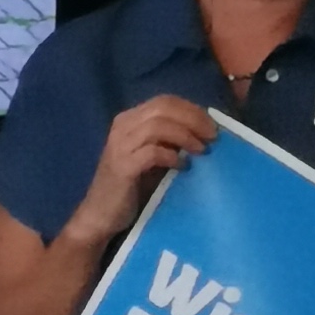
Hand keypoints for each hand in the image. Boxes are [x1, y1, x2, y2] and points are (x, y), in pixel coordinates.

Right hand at [70, 95, 215, 246]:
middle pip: (163, 108)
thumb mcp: (152, 156)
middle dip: (193, 119)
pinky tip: (183, 167)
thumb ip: (170, 140)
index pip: (164, 100)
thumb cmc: (131, 186)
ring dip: (186, 135)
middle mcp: (122, 126)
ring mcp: (120, 146)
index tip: (212, 125)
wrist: (101, 214)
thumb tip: (203, 131)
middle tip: (213, 136)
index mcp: (129, 119)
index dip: (192, 109)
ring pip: (158, 125)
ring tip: (201, 150)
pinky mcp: (122, 166)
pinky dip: (173, 156)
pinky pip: (153, 152)